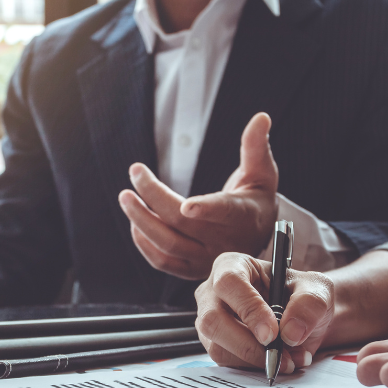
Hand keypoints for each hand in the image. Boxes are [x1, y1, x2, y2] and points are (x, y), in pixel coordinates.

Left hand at [119, 112, 277, 279]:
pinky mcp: (191, 270)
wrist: (256, 237)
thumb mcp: (262, 172)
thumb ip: (256, 146)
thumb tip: (261, 117)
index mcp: (243, 216)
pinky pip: (162, 262)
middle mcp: (224, 242)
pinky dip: (144, 243)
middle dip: (154, 197)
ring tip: (126, 197)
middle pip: (183, 223)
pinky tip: (134, 221)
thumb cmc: (256, 199)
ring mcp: (206, 259)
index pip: (224, 212)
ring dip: (141, 221)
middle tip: (135, 172)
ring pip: (168, 244)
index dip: (206, 209)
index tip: (187, 205)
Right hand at [194, 252, 333, 371]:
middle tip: (278, 355)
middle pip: (213, 320)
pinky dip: (254, 367)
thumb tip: (290, 333)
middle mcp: (212, 292)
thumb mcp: (317, 289)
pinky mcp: (215, 344)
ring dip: (255, 359)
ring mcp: (209, 320)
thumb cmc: (301, 294)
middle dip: (247, 344)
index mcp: (232, 266)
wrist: (301, 318)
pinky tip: (277, 360)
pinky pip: (226, 362)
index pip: (229, 283)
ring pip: (217, 347)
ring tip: (288, 359)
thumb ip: (309, 304)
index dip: (249, 309)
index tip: (272, 333)